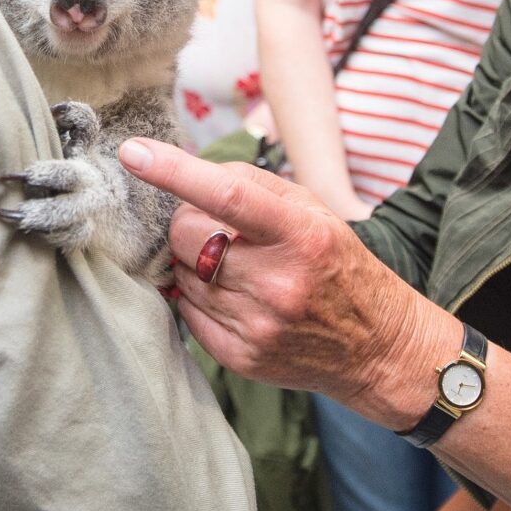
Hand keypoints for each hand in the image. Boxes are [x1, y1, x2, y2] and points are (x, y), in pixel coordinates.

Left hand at [124, 137, 456, 428]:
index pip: (226, 196)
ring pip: (181, 274)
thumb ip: (251, 184)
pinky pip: (186, 311)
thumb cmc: (338, 265)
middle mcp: (278, 283)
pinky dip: (196, 295)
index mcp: (301, 235)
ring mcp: (257, 326)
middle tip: (216, 228)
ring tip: (233, 265)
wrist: (377, 347)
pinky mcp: (240, 357)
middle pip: (186, 236)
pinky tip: (232, 295)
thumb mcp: (314, 212)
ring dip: (192, 262)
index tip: (133, 152)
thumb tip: (189, 177)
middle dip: (188, 223)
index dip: (173, 171)